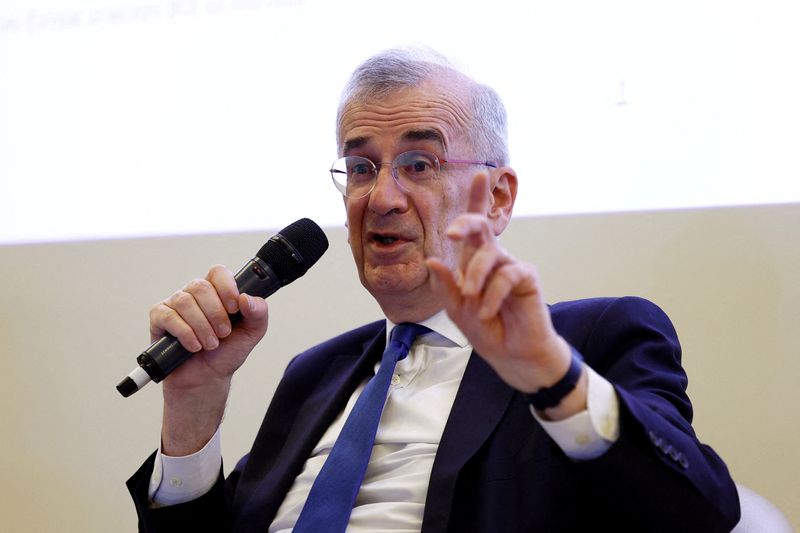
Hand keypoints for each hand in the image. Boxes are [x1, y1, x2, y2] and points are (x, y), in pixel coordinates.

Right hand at [149, 264, 268, 454]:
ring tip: (210, 345)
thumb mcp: (252, 333)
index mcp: (217, 291)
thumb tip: (246, 298)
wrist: (206, 379)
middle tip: (223, 334)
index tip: (234, 309)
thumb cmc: (226, 353)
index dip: (226, 287)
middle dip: (216, 314)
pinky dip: (185, 333)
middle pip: (201, 286)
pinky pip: (169, 316)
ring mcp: (175, 304)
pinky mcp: (159, 318)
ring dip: (202, 326)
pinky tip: (194, 346)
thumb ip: (258, 313)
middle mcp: (194, 293)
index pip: (218, 272)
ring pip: (185, 301)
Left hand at [426, 174, 585, 417]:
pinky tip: (488, 311)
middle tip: (453, 234)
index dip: (476, 200)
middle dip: (467, 223)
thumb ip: (446, 287)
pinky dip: (492, 294)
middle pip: (481, 227)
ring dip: (475, 278)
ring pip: (489, 255)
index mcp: (474, 261)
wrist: (512, 354)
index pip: (473, 228)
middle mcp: (493, 258)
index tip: (478, 175)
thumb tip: (432, 260)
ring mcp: (511, 265)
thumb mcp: (457, 310)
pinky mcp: (527, 277)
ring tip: (473, 301)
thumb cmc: (486, 329)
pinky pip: (506, 275)